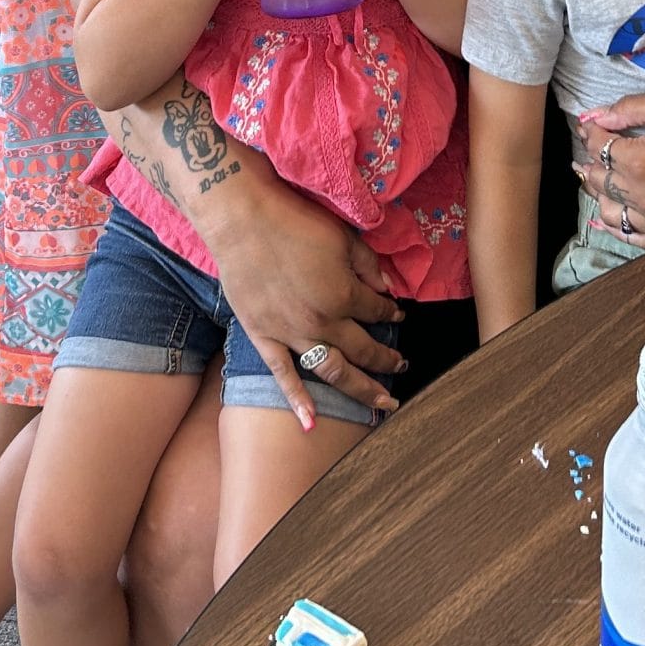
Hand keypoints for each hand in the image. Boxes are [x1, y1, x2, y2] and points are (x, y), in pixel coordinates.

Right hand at [205, 178, 405, 423]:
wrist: (242, 222)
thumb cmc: (294, 222)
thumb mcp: (343, 236)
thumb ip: (368, 265)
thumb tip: (388, 287)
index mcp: (344, 295)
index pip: (377, 312)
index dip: (391, 313)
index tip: (398, 314)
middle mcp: (322, 322)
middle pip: (363, 350)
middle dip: (387, 360)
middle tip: (402, 366)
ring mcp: (291, 334)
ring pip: (333, 371)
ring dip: (360, 389)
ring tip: (381, 403)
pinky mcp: (263, 337)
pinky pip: (282, 375)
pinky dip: (297, 400)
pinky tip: (311, 423)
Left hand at [574, 91, 644, 247]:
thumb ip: (627, 110)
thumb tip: (594, 116)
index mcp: (641, 162)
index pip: (599, 147)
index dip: (590, 132)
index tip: (589, 124)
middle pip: (601, 180)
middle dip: (591, 160)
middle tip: (589, 147)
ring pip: (611, 212)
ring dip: (599, 193)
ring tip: (595, 177)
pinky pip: (635, 238)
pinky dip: (616, 227)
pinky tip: (605, 216)